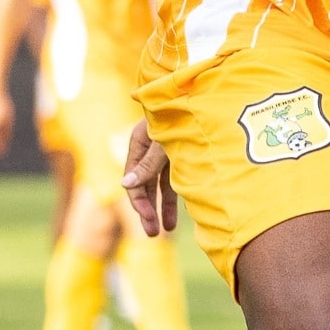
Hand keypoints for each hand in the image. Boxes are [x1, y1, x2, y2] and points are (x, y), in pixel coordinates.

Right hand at [121, 119, 176, 236]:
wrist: (205, 95)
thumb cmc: (182, 115)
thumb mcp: (164, 141)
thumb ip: (147, 164)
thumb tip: (125, 186)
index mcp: (138, 142)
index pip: (133, 179)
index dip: (138, 201)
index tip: (148, 219)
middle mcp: (149, 148)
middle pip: (144, 184)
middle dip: (148, 209)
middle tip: (153, 234)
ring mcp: (165, 151)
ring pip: (159, 184)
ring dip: (162, 206)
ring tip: (165, 229)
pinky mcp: (181, 153)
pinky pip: (174, 178)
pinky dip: (175, 194)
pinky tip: (178, 213)